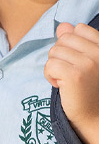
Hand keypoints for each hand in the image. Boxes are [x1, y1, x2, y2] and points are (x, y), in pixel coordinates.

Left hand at [44, 22, 98, 143]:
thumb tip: (62, 25)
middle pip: (64, 39)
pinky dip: (50, 76)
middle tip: (70, 73)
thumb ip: (76, 42)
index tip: (76, 61)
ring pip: (54, 52)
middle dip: (60, 56)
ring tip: (66, 80)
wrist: (95, 117)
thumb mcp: (86, 62)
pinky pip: (50, 65)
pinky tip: (61, 86)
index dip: (71, 44)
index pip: (79, 29)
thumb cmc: (90, 90)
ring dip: (54, 67)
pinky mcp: (74, 75)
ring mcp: (88, 63)